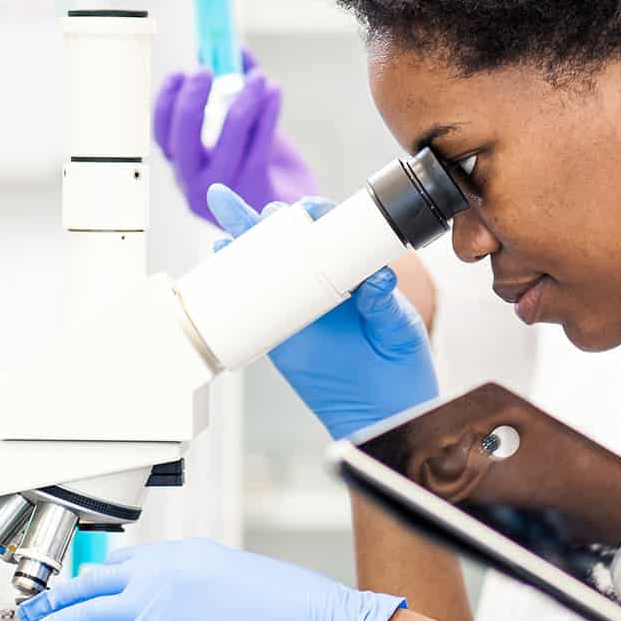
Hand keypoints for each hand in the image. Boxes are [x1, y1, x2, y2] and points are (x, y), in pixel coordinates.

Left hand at [6, 539, 405, 620]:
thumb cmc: (287, 605)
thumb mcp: (234, 581)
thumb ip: (195, 589)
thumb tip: (176, 610)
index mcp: (185, 552)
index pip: (124, 563)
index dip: (91, 580)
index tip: (73, 589)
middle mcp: (166, 570)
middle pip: (95, 581)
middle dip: (57, 596)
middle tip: (30, 607)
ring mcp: (160, 600)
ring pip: (88, 612)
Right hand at [153, 48, 316, 224]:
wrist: (298, 212)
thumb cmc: (270, 171)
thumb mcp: (248, 130)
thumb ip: (238, 93)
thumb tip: (237, 52)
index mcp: (186, 170)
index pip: (162, 136)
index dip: (165, 102)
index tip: (179, 73)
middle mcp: (194, 186)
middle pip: (181, 139)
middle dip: (192, 99)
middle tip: (206, 70)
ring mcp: (222, 193)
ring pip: (225, 139)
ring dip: (242, 100)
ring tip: (258, 77)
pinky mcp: (253, 192)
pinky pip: (258, 146)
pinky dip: (267, 114)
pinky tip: (275, 91)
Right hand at [210, 186, 439, 439]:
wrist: (384, 411)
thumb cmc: (399, 362)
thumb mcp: (398, 327)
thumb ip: (385, 305)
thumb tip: (376, 279)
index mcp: (354, 272)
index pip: (332, 232)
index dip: (318, 215)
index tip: (313, 210)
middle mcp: (322, 283)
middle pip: (289, 240)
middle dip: (271, 218)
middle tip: (266, 214)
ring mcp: (297, 306)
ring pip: (264, 265)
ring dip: (242, 236)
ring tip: (226, 209)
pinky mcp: (278, 334)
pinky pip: (251, 306)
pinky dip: (230, 281)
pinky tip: (220, 254)